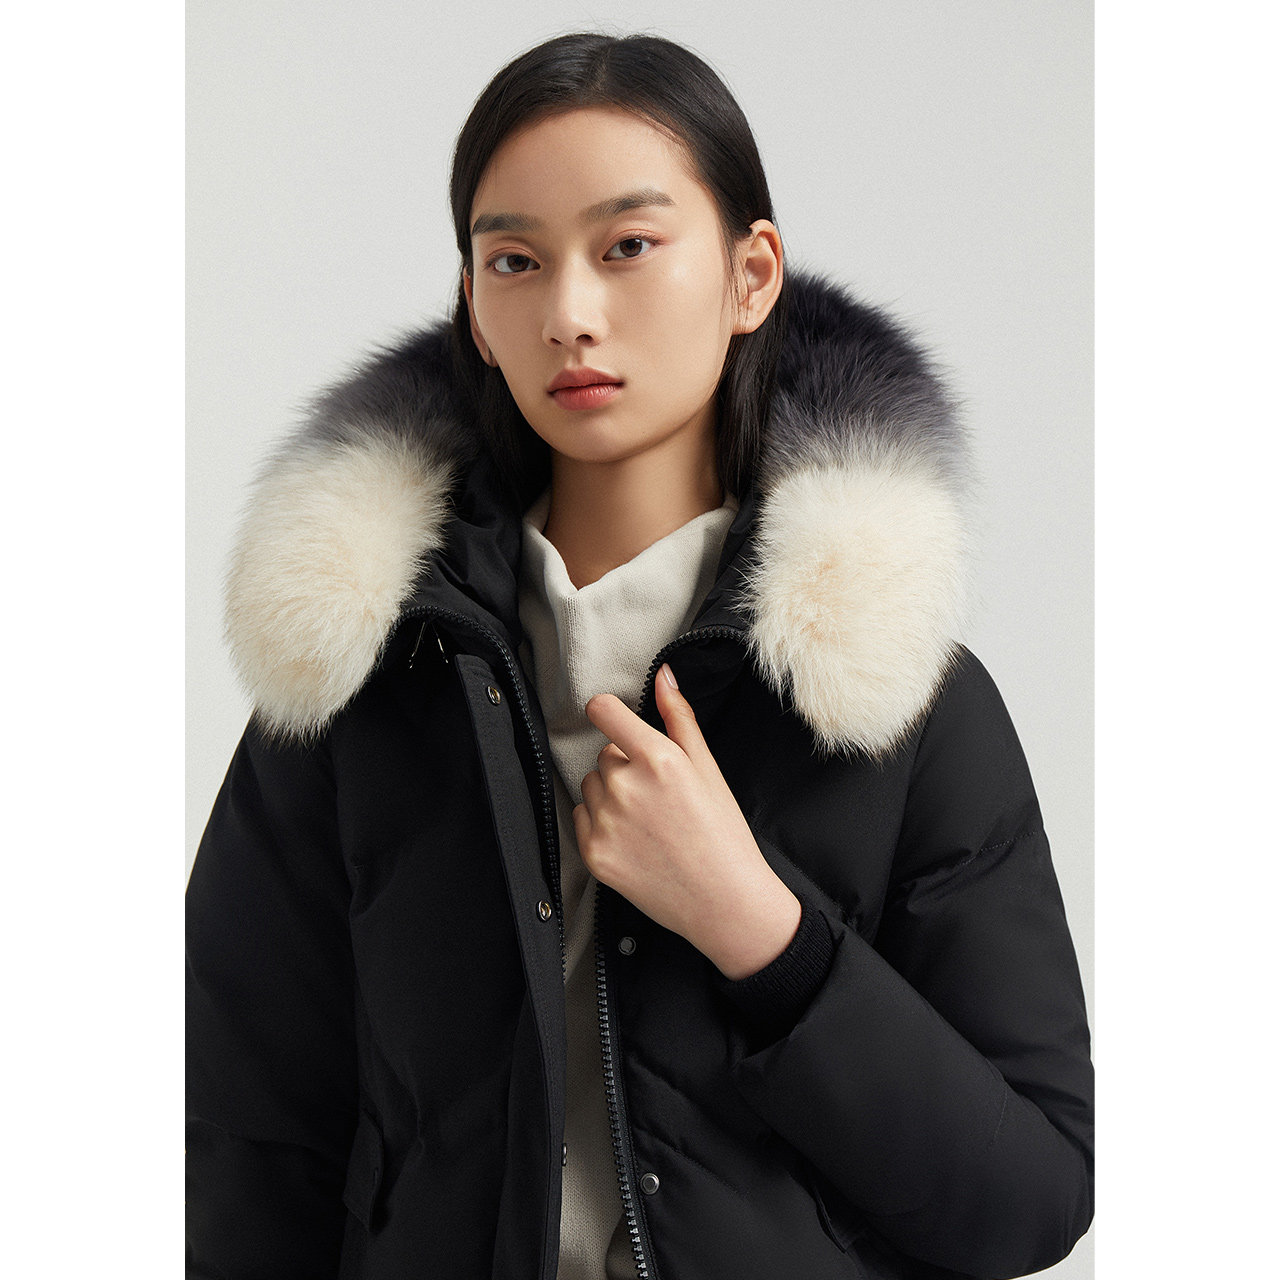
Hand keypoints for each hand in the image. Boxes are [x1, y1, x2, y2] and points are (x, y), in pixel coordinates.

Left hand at [575, 663, 801, 980]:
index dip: (608, 713)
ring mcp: (607, 823)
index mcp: (658, 760)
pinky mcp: (594, 853)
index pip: (603, 711)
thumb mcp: (708, 768)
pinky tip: (635, 840)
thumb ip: (680, 717)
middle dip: (626, 766)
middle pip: (605, 754)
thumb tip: (663, 675)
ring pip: (592, 784)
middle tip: (660, 796)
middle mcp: (627, 788)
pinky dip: (601, 823)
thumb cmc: (723, 833)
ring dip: (612, 794)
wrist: (724, 902)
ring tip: (649, 820)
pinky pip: (582, 817)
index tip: (616, 722)